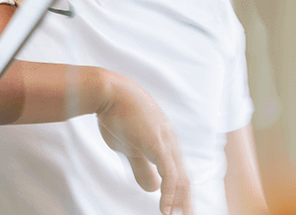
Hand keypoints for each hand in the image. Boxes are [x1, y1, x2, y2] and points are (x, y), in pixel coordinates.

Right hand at [95, 71, 191, 214]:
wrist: (109, 92)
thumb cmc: (117, 116)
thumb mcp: (130, 148)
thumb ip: (142, 167)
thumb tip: (153, 188)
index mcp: (165, 143)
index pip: (178, 173)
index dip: (179, 194)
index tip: (178, 210)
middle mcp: (170, 143)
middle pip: (184, 178)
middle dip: (185, 201)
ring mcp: (166, 143)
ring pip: (180, 178)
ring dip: (180, 201)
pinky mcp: (157, 144)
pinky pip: (169, 174)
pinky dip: (170, 193)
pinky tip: (166, 208)